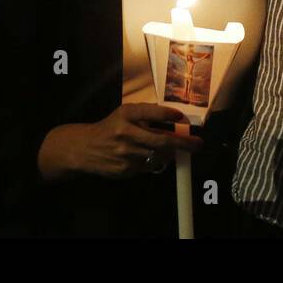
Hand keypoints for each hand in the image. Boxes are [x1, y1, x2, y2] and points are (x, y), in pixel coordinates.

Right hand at [38, 105, 202, 180]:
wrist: (85, 148)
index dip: (169, 115)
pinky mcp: (124, 170)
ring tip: (169, 151)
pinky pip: (148, 168)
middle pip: (162, 141)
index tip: (182, 117)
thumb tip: (176, 120)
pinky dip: (153, 163)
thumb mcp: (125, 114)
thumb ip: (147, 115)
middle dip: (184, 144)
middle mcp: (125, 133)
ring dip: (168, 155)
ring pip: (158, 157)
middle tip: (198, 144)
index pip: (152, 112)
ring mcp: (125, 154)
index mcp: (125, 114)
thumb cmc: (110, 128)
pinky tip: (145, 157)